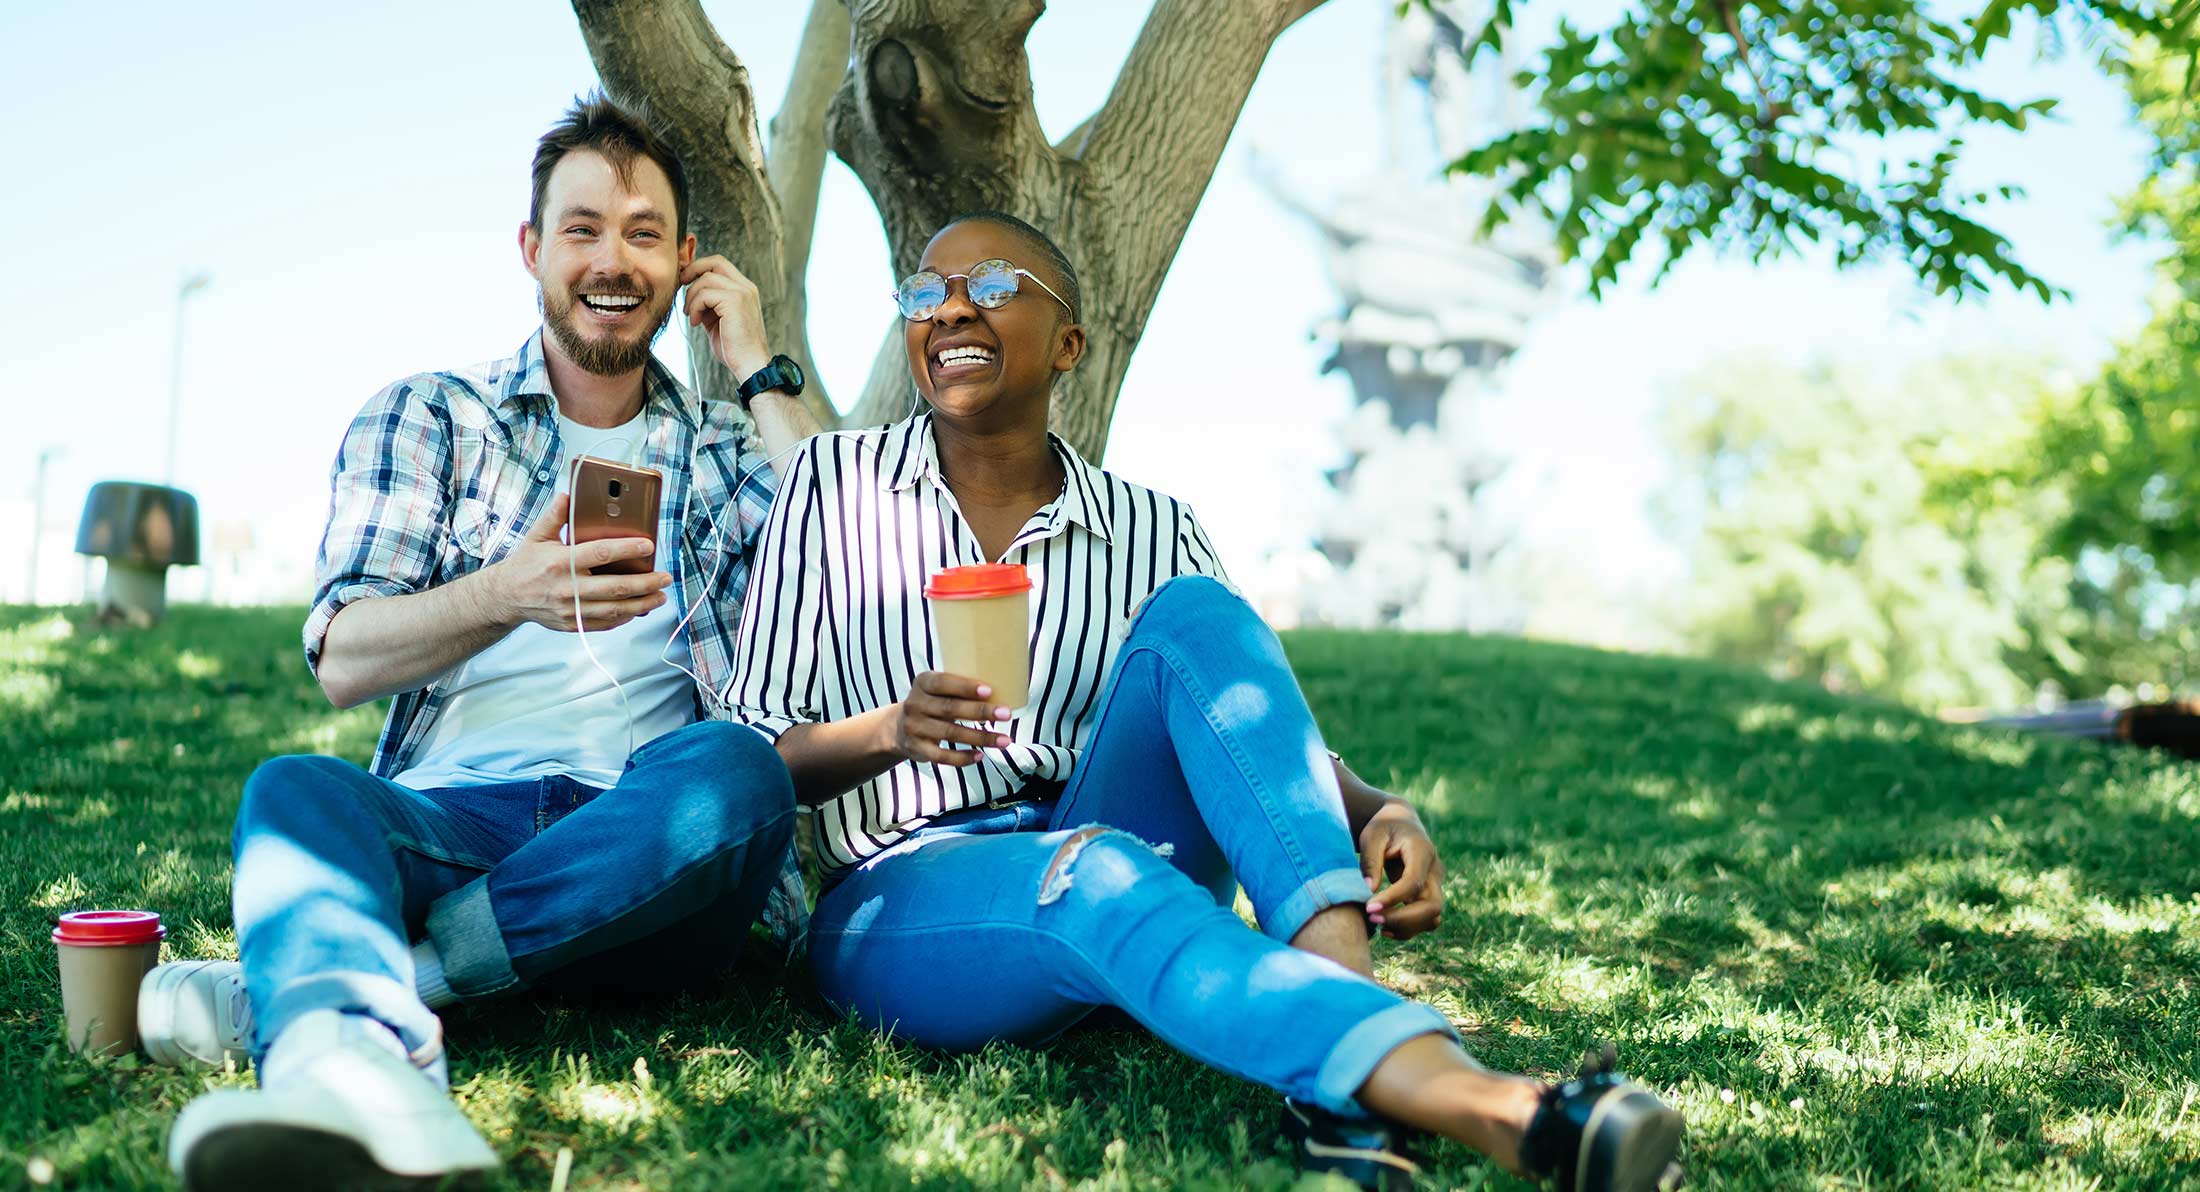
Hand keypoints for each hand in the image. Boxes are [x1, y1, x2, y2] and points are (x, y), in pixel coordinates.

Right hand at [482, 493, 671, 632]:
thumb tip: (568, 495)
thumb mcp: (537, 536)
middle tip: (665, 577)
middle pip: (615, 588)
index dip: (628, 550)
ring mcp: (570, 610)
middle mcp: (566, 588)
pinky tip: (638, 609)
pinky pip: (604, 623)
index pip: (601, 554)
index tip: (649, 546)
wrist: (506, 597)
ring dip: (642, 604)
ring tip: (660, 596)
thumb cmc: (526, 564)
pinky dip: (624, 617)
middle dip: (646, 583)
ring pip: (614, 610)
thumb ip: (555, 516)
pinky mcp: (571, 625)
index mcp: (560, 562)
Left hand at [680, 254, 771, 380]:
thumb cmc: (734, 347)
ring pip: (705, 279)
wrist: (750, 365)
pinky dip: (695, 307)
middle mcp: (746, 287)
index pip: (719, 264)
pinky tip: (696, 323)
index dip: (699, 268)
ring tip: (691, 316)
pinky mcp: (735, 301)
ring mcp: (742, 292)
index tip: (684, 282)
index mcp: (744, 289)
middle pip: (714, 262)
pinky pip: (704, 294)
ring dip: (691, 297)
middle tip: (680, 285)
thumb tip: (688, 291)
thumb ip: (707, 303)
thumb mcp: (717, 319)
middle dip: (692, 271)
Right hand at [885, 672, 1012, 767]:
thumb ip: (958, 689)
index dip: (965, 687)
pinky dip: (962, 757)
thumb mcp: (936, 690)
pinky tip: (980, 755)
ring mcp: (914, 727)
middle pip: (951, 708)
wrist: (898, 728)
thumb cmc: (931, 703)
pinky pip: (942, 755)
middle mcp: (915, 704)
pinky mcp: (917, 748)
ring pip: (951, 733)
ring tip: (1004, 740)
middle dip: (981, 711)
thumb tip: (1002, 691)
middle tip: (1006, 714)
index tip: (989, 691)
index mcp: (922, 683)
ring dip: (980, 737)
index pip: (943, 682)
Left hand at [1358, 798, 1445, 939]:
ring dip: (1406, 928)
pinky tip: (1385, 928)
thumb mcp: (1372, 836)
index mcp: (1423, 851)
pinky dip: (1409, 929)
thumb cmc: (1384, 827)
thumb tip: (1370, 890)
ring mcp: (1435, 885)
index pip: (1414, 882)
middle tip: (1372, 919)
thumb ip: (1371, 861)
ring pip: (1432, 917)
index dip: (1393, 898)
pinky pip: (1426, 920)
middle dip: (1403, 919)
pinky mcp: (1429, 895)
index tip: (1368, 908)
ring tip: (1376, 925)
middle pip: (1432, 905)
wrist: (1401, 823)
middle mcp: (1435, 871)